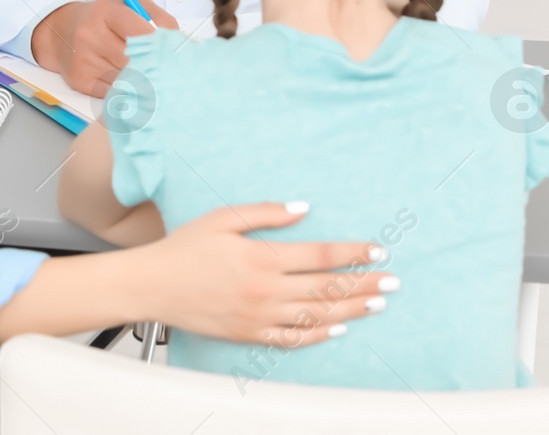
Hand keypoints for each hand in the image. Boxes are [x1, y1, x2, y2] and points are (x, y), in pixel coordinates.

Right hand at [31, 0, 176, 96]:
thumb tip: (177, 42)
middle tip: (166, 69)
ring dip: (141, 79)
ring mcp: (84, 60)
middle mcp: (90, 35)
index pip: (140, 32)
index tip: (172, 53)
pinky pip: (114, 91)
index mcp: (105, 12)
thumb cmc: (102, 18)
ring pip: (127, 79)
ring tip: (145, 73)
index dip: (160, 46)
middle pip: (135, 60)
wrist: (60, 32)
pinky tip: (127, 81)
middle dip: (153, 66)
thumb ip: (157, 17)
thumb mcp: (129, 5)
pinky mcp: (80, 80)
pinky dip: (125, 89)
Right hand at [130, 202, 395, 344]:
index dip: (353, 253)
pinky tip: (338, 327)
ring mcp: (259, 316)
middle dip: (365, 283)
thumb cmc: (185, 248)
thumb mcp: (222, 218)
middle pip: (327, 288)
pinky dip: (319, 334)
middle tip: (394, 281)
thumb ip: (265, 213)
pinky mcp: (250, 334)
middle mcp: (266, 290)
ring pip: (317, 315)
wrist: (154, 286)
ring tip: (378, 303)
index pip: (321, 256)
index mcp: (261, 258)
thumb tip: (303, 209)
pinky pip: (293, 338)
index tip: (377, 250)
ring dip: (352, 309)